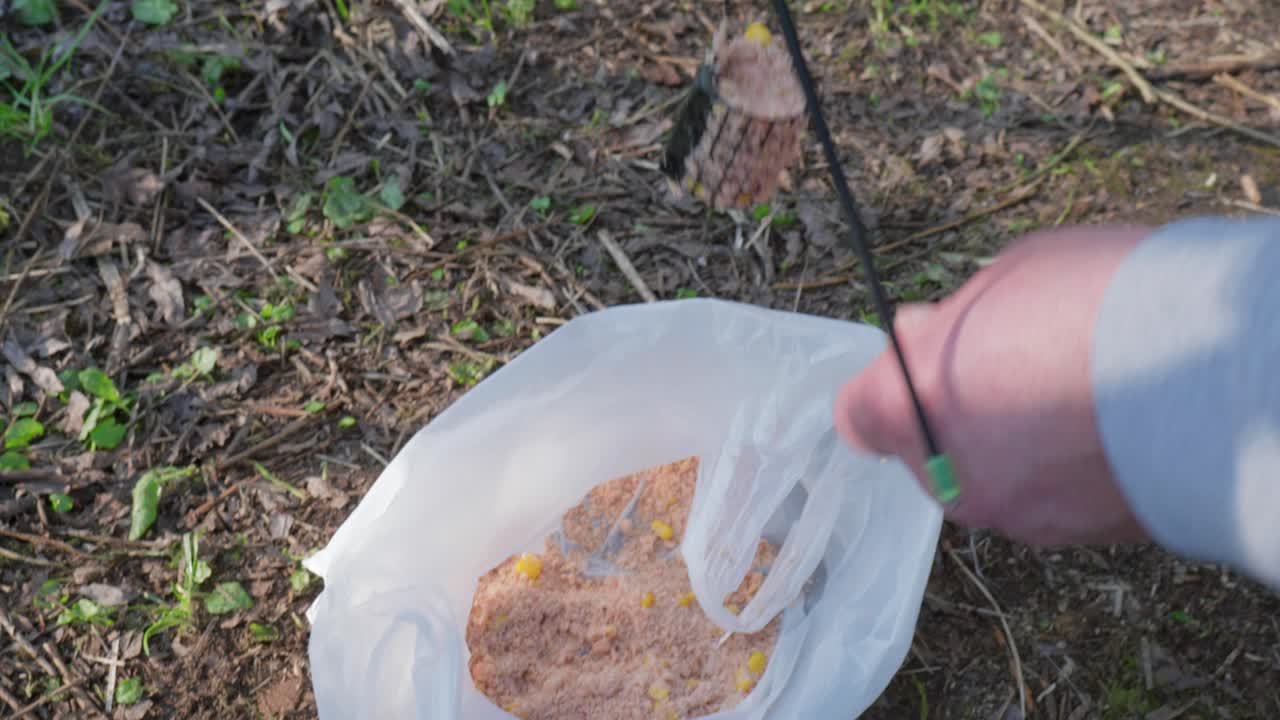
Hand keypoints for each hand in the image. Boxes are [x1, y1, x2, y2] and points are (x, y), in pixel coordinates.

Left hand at [834, 225, 1155, 546]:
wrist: (1205, 372)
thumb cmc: (1095, 304)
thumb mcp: (1001, 279)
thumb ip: (949, 322)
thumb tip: (922, 334)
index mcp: (905, 402)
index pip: (857, 414)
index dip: (889, 383)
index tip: (923, 359)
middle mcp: (942, 471)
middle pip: (923, 447)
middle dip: (952, 411)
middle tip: (1009, 367)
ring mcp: (1005, 512)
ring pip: (984, 477)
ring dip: (1008, 447)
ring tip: (1071, 398)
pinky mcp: (1063, 538)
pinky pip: (1040, 500)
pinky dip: (1056, 474)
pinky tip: (1101, 432)